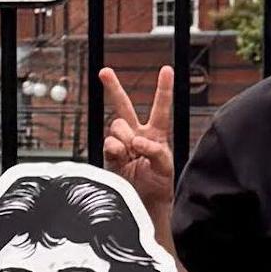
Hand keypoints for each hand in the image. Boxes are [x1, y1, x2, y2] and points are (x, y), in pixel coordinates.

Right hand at [97, 67, 174, 214]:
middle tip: (104, 71)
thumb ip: (154, 150)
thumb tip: (135, 141)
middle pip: (124, 107)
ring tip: (132, 151)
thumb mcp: (165, 166)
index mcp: (156, 134)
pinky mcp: (110, 155)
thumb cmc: (159, 183)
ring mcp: (122, 144)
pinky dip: (117, 148)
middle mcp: (137, 135)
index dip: (163, 88)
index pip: (160, 108)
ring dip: (125, 136)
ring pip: (117, 125)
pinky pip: (109, 143)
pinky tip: (123, 156)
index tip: (166, 69)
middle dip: (113, 88)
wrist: (144, 203)